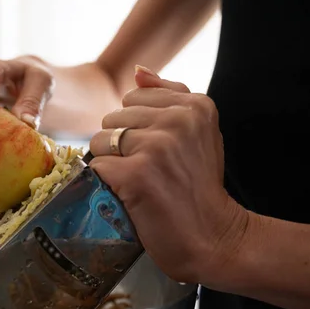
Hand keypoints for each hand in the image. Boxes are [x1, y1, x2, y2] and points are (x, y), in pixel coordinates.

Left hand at [89, 65, 248, 284]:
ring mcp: (157, 146)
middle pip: (113, 118)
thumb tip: (137, 70)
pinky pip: (95, 166)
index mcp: (195, 104)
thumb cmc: (198, 187)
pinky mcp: (136, 173)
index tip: (157, 153)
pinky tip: (127, 195)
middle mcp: (178, 119)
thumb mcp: (197, 133)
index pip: (133, 98)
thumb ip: (168, 96)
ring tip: (137, 183)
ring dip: (109, 164)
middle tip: (147, 172)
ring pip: (100, 141)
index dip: (136, 127)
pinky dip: (104, 183)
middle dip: (120, 146)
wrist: (213, 238)